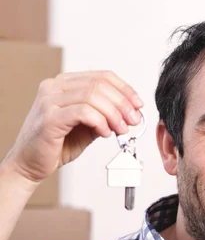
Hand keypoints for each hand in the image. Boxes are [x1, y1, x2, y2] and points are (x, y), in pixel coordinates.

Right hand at [4, 71, 143, 183]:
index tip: (138, 105)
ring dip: (114, 115)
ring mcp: (49, 101)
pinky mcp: (49, 118)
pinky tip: (105, 133)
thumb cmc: (58, 144)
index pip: (102, 76)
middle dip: (123, 104)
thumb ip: (105, 115)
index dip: (125, 89)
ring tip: (120, 130)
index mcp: (65, 84)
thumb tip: (131, 113)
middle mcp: (54, 87)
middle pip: (100, 85)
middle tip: (133, 120)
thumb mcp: (88, 125)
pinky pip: (83, 112)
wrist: (30, 163)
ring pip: (93, 97)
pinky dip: (100, 122)